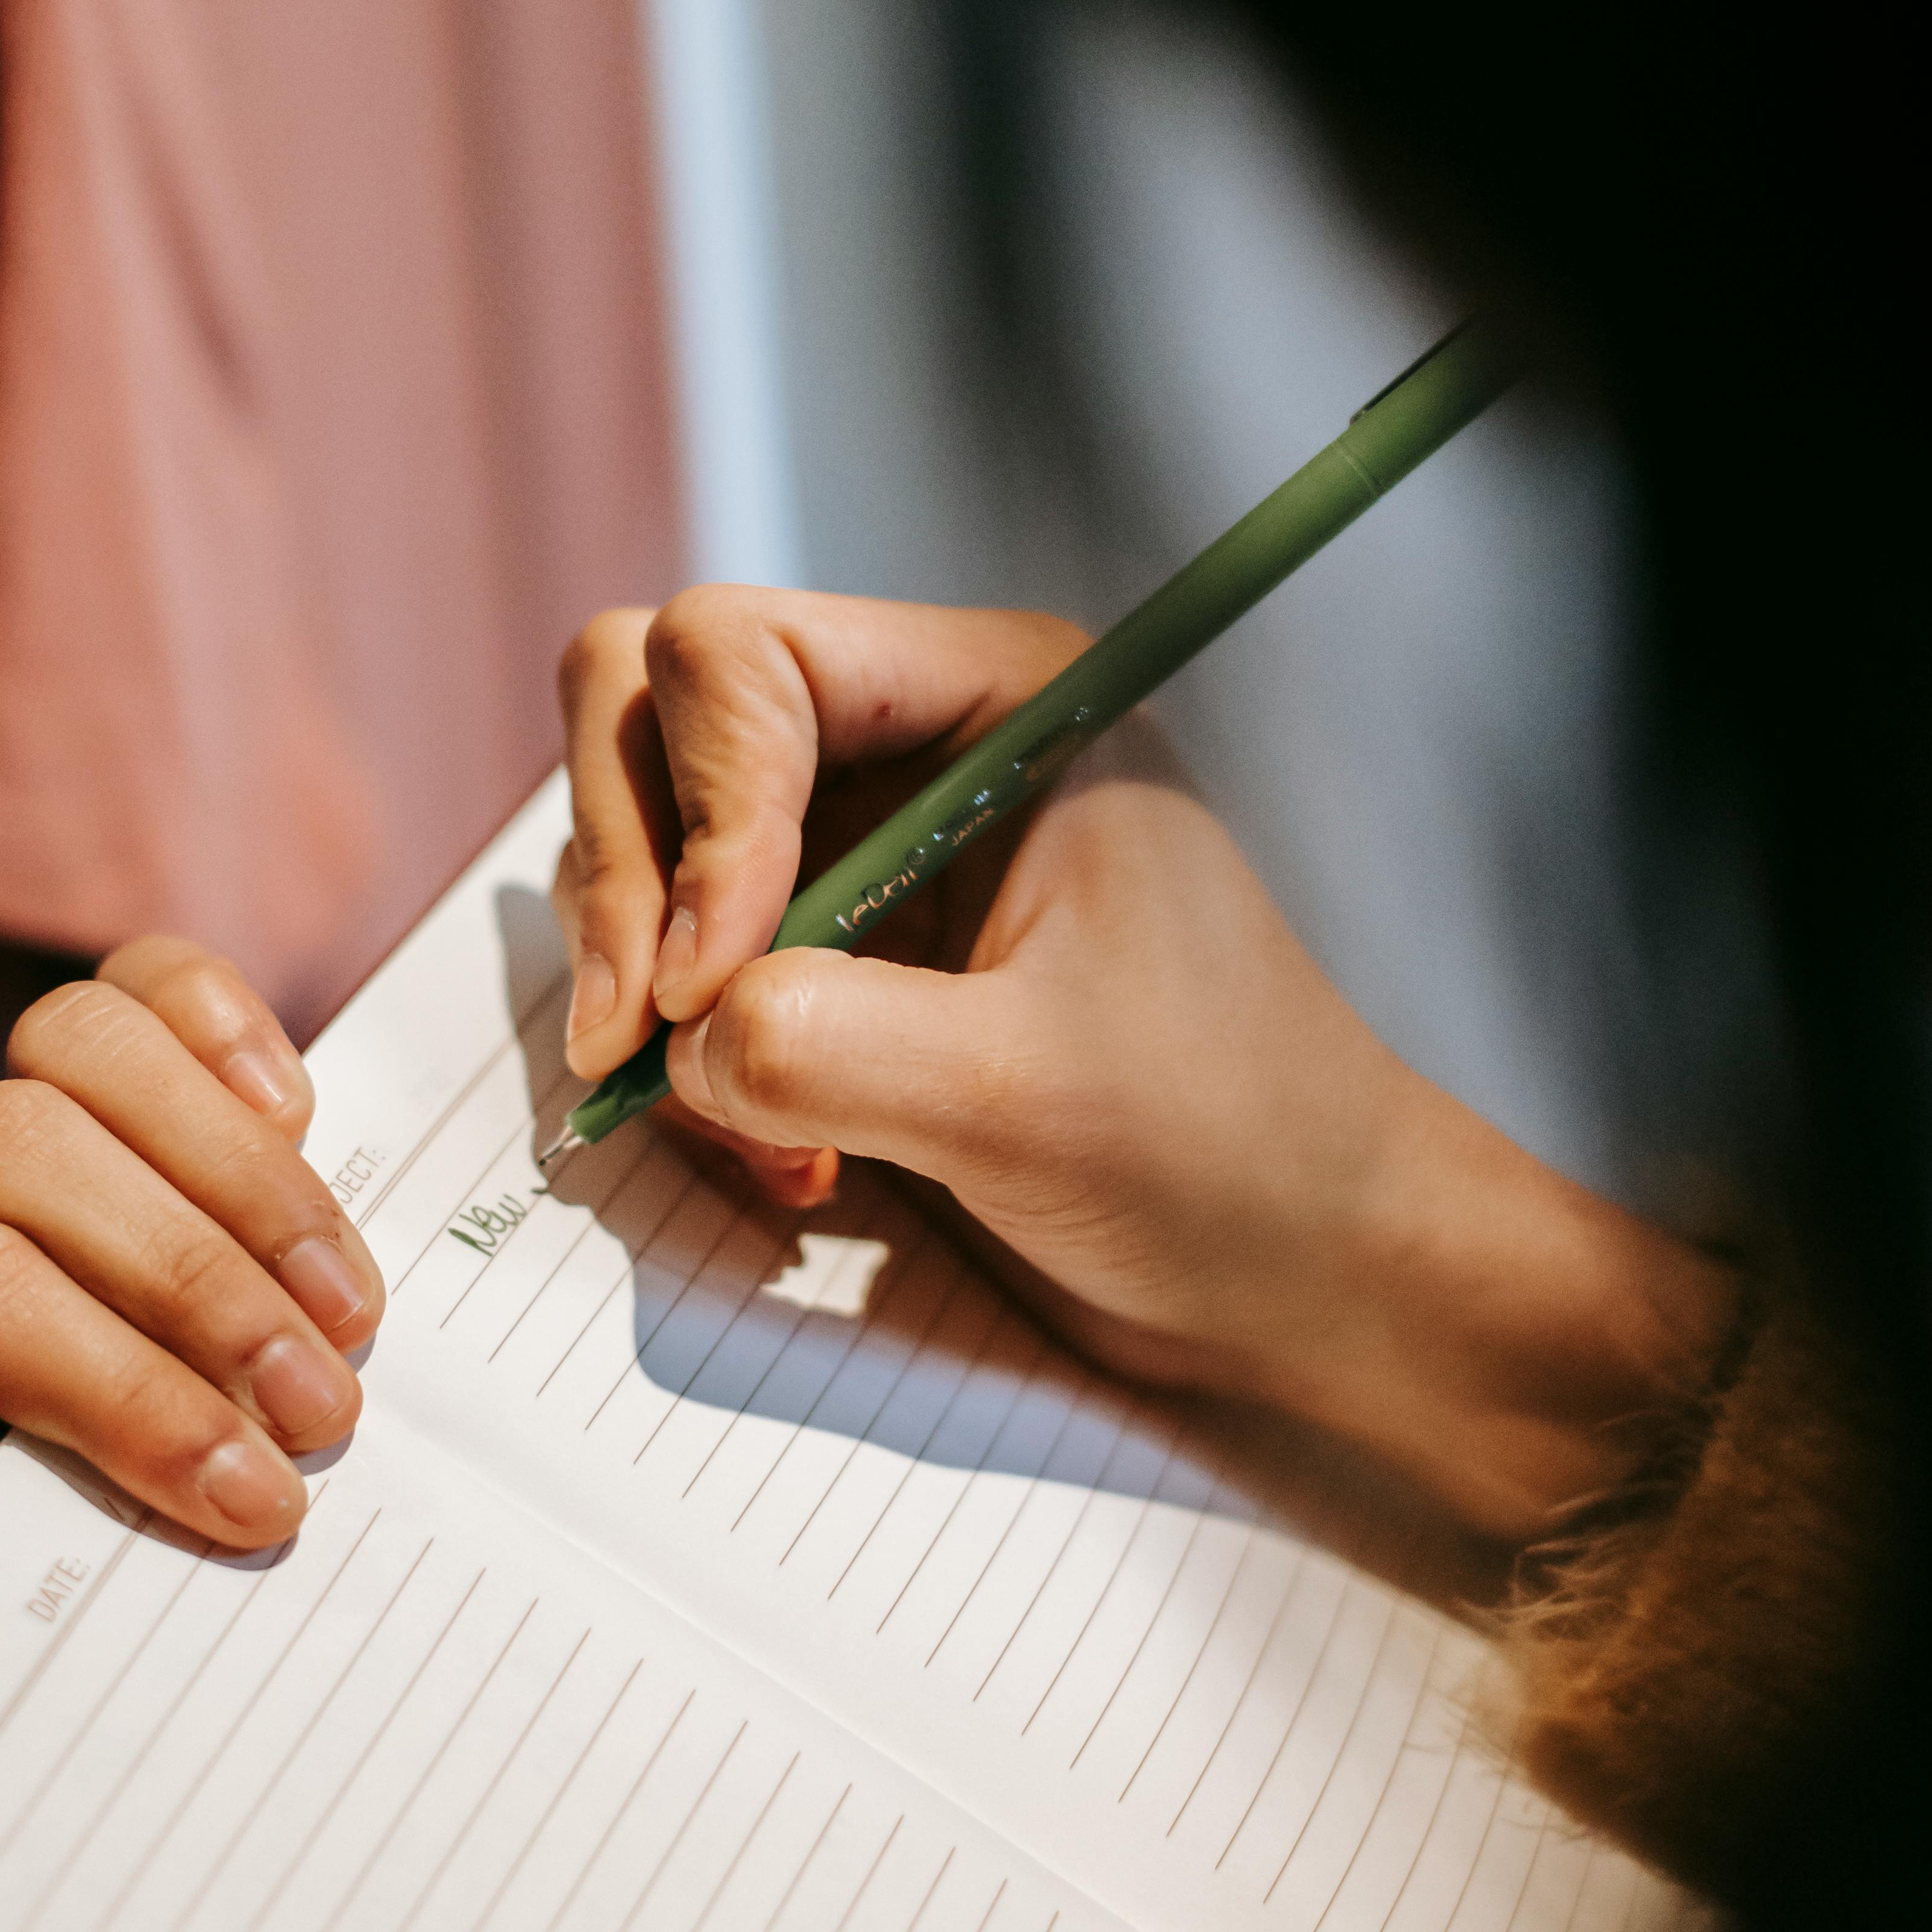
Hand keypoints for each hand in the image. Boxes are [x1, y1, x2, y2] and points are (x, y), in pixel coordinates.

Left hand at [0, 941, 382, 1560]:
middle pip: (20, 1146)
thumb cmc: (104, 1557)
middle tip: (316, 1414)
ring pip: (84, 1042)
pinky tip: (297, 1124)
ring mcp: (90, 1128)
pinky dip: (231, 1031)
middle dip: (193, 1293)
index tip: (243, 1498)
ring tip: (345, 1321)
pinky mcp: (193, 1074)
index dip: (124, 1391)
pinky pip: (162, 978)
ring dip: (239, 1187)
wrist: (228, 1571)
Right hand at [556, 587, 1733, 1543]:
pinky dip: (688, 1065)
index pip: (736, 657)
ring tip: (765, 1139)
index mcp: (994, 698)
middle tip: (632, 1047)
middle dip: (625, 883)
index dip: (695, 813)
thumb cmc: (1223, 1155)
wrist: (1306, 1274)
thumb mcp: (1017, 1098)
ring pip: (642, 846)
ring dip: (652, 997)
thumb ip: (819, 1042)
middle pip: (648, 714)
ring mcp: (865, 850)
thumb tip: (672, 1035)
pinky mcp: (838, 961)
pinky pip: (674, 966)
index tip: (702, 984)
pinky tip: (790, 1166)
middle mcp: (915, 742)